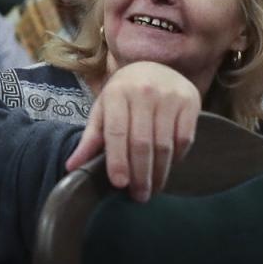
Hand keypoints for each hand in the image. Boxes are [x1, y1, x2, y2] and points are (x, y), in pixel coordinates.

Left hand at [67, 61, 200, 201]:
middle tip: (139, 196)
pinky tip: (168, 167)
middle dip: (140, 174)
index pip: (116, 132)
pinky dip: (177, 158)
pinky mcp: (190, 101)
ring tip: (152, 189)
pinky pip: (184, 138)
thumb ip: (90, 139)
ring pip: (164, 144)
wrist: (154, 67)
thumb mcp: (103, 111)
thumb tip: (72, 167)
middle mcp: (143, 91)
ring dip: (159, 172)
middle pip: (142, 142)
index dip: (118, 160)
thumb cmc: (123, 95)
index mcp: (116, 93)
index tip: (119, 184)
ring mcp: (169, 95)